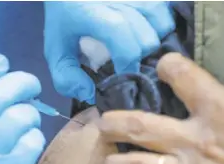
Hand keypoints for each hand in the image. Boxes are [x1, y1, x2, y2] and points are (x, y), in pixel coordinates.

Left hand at [44, 1, 174, 103]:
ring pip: (163, 25)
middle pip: (148, 40)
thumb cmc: (64, 17)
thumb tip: (92, 94)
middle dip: (139, 57)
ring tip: (137, 43)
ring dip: (153, 39)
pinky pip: (168, 10)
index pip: (125, 43)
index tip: (122, 76)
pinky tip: (146, 29)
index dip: (127, 66)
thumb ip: (66, 77)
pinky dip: (161, 24)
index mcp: (93, 13)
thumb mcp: (55, 49)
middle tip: (127, 61)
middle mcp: (119, 0)